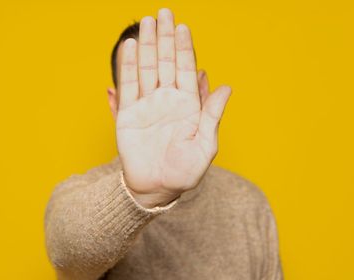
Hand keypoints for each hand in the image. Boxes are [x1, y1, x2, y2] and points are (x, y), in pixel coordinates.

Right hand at [116, 8, 231, 207]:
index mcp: (189, 105)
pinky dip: (128, 67)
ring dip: (147, 46)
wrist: (157, 188)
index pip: (186, 69)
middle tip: (163, 13)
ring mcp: (147, 105)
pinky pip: (128, 86)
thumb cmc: (185, 171)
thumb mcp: (206, 145)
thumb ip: (213, 115)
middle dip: (165, 38)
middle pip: (166, 62)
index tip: (182, 27)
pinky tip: (130, 48)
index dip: (185, 48)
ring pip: (147, 68)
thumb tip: (225, 86)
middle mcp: (167, 100)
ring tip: (146, 23)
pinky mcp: (128, 114)